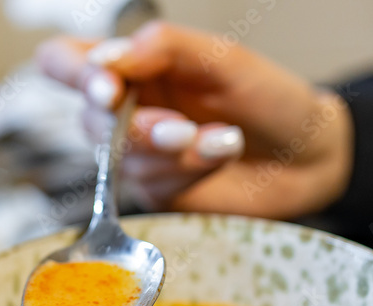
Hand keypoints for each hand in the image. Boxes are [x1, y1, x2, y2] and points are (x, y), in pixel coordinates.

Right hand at [35, 22, 353, 218]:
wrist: (307, 155)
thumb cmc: (267, 98)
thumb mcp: (220, 58)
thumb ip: (162, 48)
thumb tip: (105, 58)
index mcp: (134, 66)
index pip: (65, 62)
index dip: (71, 72)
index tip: (106, 87)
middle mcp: (127, 110)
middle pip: (87, 120)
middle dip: (130, 127)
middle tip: (175, 127)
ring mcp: (140, 155)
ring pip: (122, 157)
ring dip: (171, 149)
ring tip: (218, 139)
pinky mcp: (158, 190)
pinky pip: (153, 182)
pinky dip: (191, 165)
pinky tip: (222, 151)